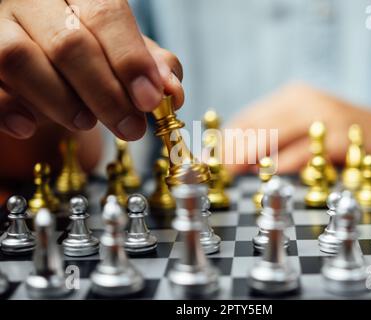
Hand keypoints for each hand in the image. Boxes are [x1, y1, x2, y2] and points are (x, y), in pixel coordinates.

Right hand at [0, 0, 182, 139]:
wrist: (38, 54)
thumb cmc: (86, 52)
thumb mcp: (121, 49)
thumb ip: (149, 63)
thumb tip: (172, 90)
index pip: (105, 13)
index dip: (130, 60)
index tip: (150, 100)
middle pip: (69, 42)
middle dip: (106, 94)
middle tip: (131, 128)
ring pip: (20, 58)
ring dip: (61, 101)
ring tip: (85, 122)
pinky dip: (8, 108)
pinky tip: (29, 126)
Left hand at [225, 83, 370, 173]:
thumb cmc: (342, 135)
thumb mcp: (305, 129)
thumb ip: (275, 139)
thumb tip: (236, 158)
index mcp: (291, 97)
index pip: (247, 119)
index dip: (224, 141)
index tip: (210, 160)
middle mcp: (302, 101)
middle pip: (254, 126)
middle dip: (230, 150)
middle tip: (215, 172)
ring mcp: (321, 116)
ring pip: (271, 136)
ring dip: (247, 157)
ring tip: (230, 174)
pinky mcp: (338, 136)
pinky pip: (301, 153)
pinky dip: (279, 165)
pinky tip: (265, 175)